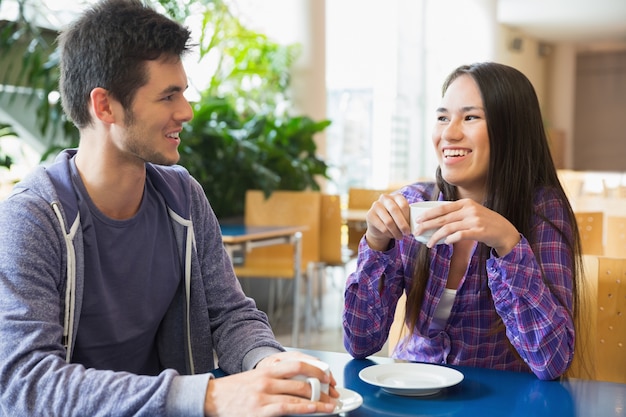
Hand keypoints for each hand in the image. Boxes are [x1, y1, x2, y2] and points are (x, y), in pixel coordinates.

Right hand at [204, 353, 338, 416]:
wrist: (210, 398)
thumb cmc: (233, 390)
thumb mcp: (255, 378)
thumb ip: (274, 379)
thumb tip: (298, 384)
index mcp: (267, 369)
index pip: (298, 363)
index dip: (316, 369)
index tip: (328, 376)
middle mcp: (267, 379)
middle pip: (302, 378)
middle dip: (322, 385)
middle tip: (334, 392)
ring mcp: (264, 395)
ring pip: (298, 393)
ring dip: (318, 399)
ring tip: (331, 404)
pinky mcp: (260, 411)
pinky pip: (287, 408)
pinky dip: (303, 408)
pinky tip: (314, 409)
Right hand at [364, 193, 411, 250]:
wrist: (378, 225)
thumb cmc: (394, 219)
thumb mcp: (402, 215)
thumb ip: (408, 216)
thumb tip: (416, 225)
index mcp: (395, 196)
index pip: (403, 205)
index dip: (407, 217)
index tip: (411, 226)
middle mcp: (385, 198)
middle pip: (395, 211)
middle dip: (402, 224)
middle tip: (407, 233)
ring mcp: (376, 205)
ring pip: (388, 221)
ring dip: (396, 231)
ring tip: (400, 237)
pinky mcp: (370, 215)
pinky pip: (382, 227)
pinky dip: (389, 233)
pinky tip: (392, 235)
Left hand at [414, 199, 519, 254]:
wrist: (505, 232)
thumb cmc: (485, 223)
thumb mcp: (472, 213)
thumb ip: (457, 214)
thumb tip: (436, 219)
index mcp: (466, 203)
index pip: (442, 208)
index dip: (428, 214)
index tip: (417, 219)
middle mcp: (469, 210)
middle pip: (442, 218)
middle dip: (427, 225)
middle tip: (417, 232)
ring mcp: (474, 220)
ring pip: (448, 228)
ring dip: (436, 236)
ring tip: (429, 244)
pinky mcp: (479, 231)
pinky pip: (460, 235)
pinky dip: (451, 239)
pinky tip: (445, 242)